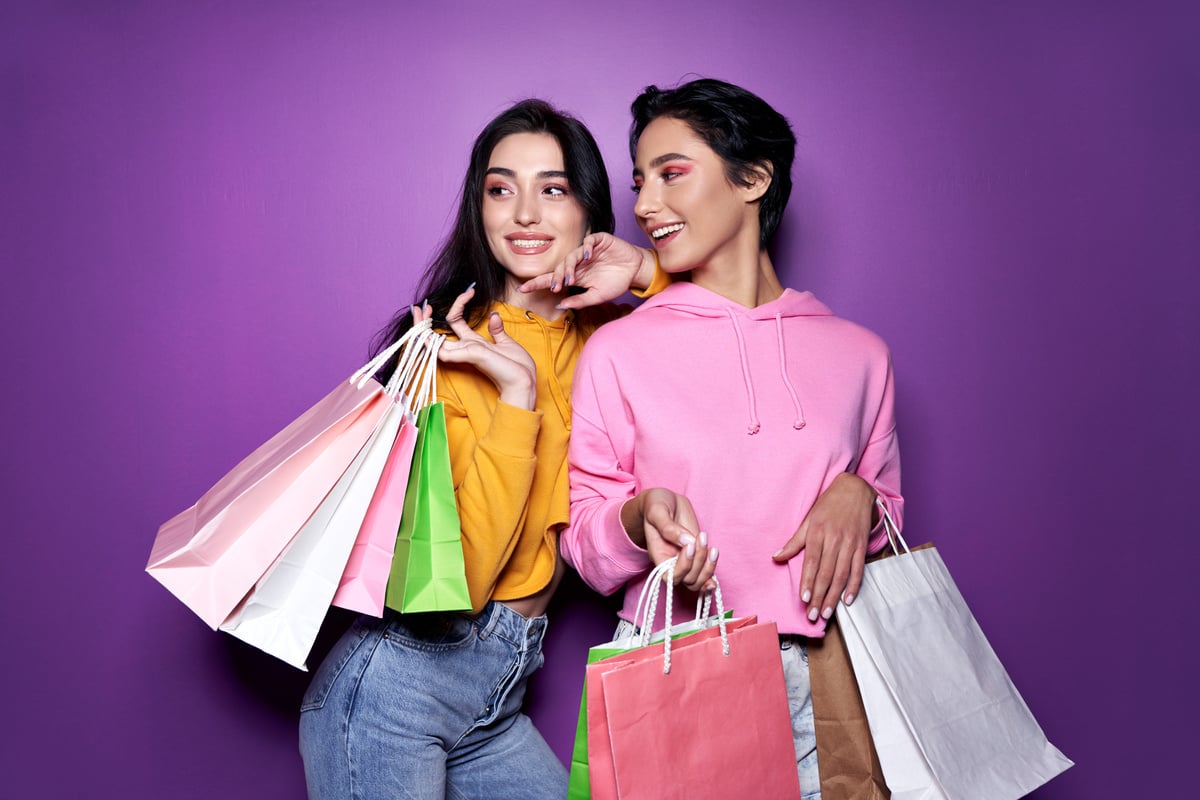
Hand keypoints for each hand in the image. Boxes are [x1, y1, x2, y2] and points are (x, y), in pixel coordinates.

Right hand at [419, 288, 536, 409]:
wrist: (524, 381)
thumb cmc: (517, 367)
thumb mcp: (506, 342)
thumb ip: (497, 330)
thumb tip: (493, 314)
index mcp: (474, 343)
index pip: (456, 322)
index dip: (457, 305)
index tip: (470, 291)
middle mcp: (465, 348)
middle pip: (436, 334)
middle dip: (425, 320)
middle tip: (421, 306)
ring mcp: (465, 353)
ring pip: (434, 342)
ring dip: (423, 326)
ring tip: (419, 310)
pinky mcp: (469, 356)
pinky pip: (442, 351)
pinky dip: (432, 341)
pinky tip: (425, 331)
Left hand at [517, 233, 655, 309]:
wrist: (635, 271)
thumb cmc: (616, 282)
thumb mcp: (597, 296)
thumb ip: (579, 301)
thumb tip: (559, 306)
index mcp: (575, 276)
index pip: (552, 279)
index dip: (537, 283)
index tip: (522, 288)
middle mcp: (578, 263)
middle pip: (559, 268)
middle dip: (555, 277)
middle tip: (555, 287)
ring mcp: (587, 251)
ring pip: (571, 256)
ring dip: (569, 267)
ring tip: (570, 278)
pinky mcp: (599, 241)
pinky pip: (588, 242)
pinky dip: (586, 248)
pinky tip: (586, 256)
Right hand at [621, 488, 717, 591]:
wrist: (666, 501)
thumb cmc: (656, 505)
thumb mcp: (657, 511)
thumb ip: (668, 527)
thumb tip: (687, 541)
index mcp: (658, 555)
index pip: (670, 576)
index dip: (683, 566)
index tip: (690, 545)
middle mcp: (672, 562)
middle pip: (687, 579)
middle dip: (698, 562)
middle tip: (701, 538)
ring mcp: (686, 559)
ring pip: (698, 580)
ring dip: (708, 568)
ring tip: (712, 548)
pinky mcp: (698, 554)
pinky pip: (705, 572)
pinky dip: (712, 570)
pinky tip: (715, 559)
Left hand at [772, 473, 875, 620]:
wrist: (855, 489)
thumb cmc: (828, 505)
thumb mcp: (808, 520)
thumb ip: (794, 541)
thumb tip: (776, 557)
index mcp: (818, 533)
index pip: (812, 562)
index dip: (808, 582)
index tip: (804, 599)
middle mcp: (834, 539)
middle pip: (826, 573)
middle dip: (820, 596)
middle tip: (813, 615)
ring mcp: (850, 543)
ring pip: (842, 574)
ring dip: (834, 596)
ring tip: (827, 613)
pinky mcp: (862, 545)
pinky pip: (859, 568)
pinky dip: (854, 585)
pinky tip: (847, 600)